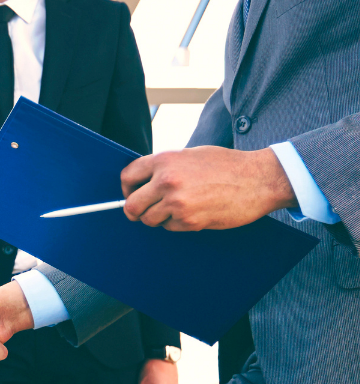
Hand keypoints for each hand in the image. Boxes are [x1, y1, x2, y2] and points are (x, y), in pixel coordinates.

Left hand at [120, 145, 295, 230]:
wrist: (258, 179)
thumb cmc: (226, 165)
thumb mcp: (189, 155)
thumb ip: (165, 167)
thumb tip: (143, 182)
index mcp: (164, 160)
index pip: (127, 177)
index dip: (126, 188)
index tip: (131, 193)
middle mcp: (167, 181)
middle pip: (131, 205)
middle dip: (135, 210)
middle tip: (142, 211)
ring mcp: (177, 203)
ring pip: (149, 220)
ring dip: (157, 218)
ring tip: (174, 209)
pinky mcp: (190, 221)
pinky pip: (169, 228)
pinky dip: (175, 224)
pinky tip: (192, 212)